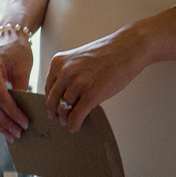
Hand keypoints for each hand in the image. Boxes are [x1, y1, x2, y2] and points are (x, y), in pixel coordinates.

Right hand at [0, 37, 35, 140]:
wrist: (7, 37)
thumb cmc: (17, 50)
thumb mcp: (23, 69)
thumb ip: (22, 90)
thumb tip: (23, 115)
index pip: (0, 96)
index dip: (13, 112)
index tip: (25, 123)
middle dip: (4, 122)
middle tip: (18, 133)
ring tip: (11, 134)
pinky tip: (2, 126)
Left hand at [43, 14, 175, 130]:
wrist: (127, 49)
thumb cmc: (106, 54)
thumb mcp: (78, 59)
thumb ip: (68, 74)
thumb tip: (63, 95)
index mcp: (59, 62)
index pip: (48, 87)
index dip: (50, 101)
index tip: (51, 109)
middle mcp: (65, 72)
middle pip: (54, 100)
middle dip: (55, 112)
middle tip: (58, 119)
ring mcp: (78, 84)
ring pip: (64, 109)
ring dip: (66, 119)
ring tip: (68, 123)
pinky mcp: (91, 95)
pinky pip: (76, 115)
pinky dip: (74, 124)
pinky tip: (74, 127)